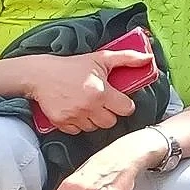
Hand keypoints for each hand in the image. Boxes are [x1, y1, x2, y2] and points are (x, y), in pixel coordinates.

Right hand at [24, 47, 149, 134]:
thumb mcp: (101, 58)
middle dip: (110, 113)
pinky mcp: (61, 123)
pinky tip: (76, 111)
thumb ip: (127, 58)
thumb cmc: (72, 67)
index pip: (126, 109)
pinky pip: (77, 131)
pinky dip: (79, 124)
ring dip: (94, 119)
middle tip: (103, 103)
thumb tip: (148, 58)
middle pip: (111, 122)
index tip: (119, 100)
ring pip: (94, 128)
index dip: (125, 104)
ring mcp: (74, 116)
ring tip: (89, 106)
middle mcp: (89, 107)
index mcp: (102, 92)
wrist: (40, 75)